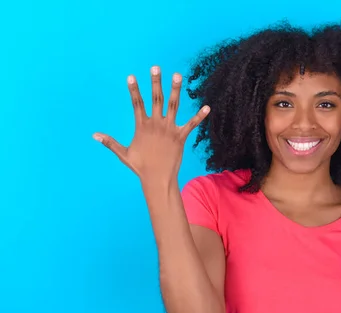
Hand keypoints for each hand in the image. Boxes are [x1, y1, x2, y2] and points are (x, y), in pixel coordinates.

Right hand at [93, 65, 209, 184]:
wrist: (157, 179)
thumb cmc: (141, 167)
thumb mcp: (124, 154)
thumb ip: (110, 142)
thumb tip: (94, 136)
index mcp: (142, 126)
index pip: (137, 104)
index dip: (134, 90)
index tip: (131, 76)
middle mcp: (156, 125)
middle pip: (156, 99)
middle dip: (155, 82)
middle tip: (155, 67)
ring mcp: (169, 130)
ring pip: (173, 106)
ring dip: (176, 90)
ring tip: (178, 75)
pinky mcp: (180, 137)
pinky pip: (191, 124)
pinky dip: (199, 116)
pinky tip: (207, 107)